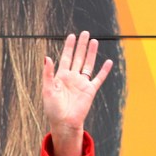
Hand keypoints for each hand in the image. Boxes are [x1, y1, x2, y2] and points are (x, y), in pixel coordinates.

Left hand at [42, 31, 112, 155]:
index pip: (65, 57)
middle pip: (78, 57)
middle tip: (85, 33)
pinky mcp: (90, 90)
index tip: (71, 36)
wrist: (64, 122)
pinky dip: (104, 70)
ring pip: (88, 64)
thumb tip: (47, 57)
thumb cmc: (53, 108)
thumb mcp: (47, 89)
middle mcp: (72, 77)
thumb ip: (48, 73)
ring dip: (91, 53)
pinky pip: (98, 78)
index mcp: (60, 76)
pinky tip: (108, 62)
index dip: (68, 47)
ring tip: (94, 41)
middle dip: (81, 45)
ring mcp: (82, 83)